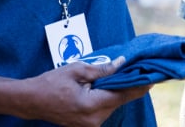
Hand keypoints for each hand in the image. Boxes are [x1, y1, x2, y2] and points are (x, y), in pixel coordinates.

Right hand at [16, 57, 151, 126]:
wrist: (31, 101)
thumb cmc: (50, 83)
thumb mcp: (77, 70)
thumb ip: (101, 69)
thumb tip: (121, 64)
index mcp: (91, 105)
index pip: (122, 95)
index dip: (139, 85)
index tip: (153, 77)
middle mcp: (94, 119)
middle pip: (118, 100)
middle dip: (129, 86)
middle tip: (140, 70)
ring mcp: (90, 124)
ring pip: (112, 105)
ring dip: (117, 91)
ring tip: (125, 75)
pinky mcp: (87, 124)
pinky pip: (103, 109)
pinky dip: (108, 97)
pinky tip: (110, 86)